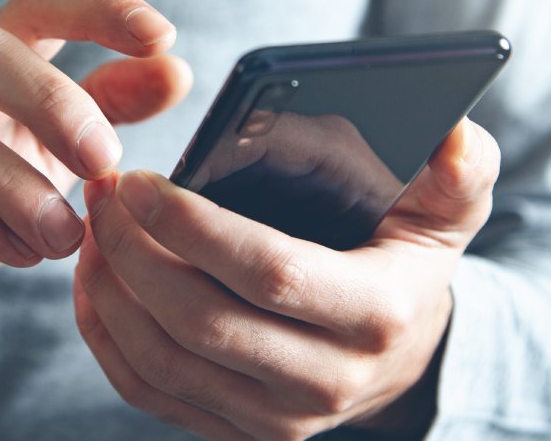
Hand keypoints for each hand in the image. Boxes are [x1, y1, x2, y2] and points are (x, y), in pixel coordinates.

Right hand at [0, 0, 192, 347]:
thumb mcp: (44, 153)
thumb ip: (103, 109)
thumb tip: (176, 69)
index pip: (33, 5)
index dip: (97, 9)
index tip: (161, 36)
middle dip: (48, 98)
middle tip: (104, 159)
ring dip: (12, 182)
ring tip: (65, 236)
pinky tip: (22, 255)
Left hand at [75, 119, 499, 438]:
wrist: (402, 358)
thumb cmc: (409, 264)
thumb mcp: (449, 214)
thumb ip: (458, 173)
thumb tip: (455, 139)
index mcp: (375, 314)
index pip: (270, 272)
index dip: (195, 227)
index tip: (140, 181)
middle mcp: (326, 381)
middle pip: (202, 323)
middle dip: (135, 253)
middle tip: (101, 193)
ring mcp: (277, 418)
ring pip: (165, 362)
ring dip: (111, 290)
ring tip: (92, 227)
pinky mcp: (237, 431)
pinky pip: (150, 392)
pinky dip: (108, 337)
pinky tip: (94, 281)